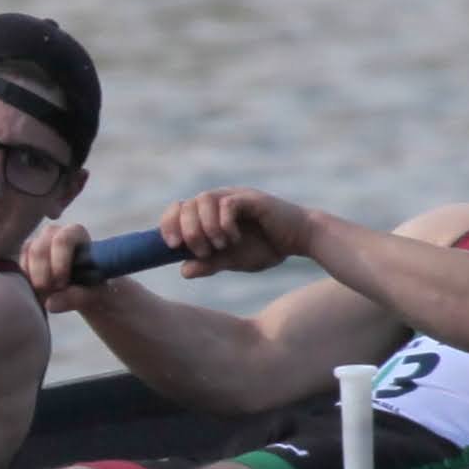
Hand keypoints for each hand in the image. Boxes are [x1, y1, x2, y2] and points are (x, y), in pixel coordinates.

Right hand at [17, 219, 98, 300]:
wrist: (84, 291)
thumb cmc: (93, 288)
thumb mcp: (94, 295)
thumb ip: (77, 298)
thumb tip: (50, 304)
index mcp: (76, 233)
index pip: (63, 240)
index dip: (59, 263)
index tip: (62, 285)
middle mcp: (54, 232)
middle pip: (40, 248)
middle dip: (42, 274)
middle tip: (50, 292)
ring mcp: (38, 242)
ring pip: (27, 255)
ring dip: (33, 278)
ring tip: (46, 294)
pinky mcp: (26, 255)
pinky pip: (20, 263)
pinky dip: (26, 280)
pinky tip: (37, 290)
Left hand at [158, 188, 306, 278]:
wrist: (300, 239)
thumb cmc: (265, 247)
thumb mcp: (232, 261)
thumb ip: (209, 265)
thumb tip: (183, 272)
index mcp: (209, 214)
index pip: (178, 209)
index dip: (168, 224)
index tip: (172, 245)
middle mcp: (218, 201)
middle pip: (186, 204)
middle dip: (188, 230)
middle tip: (202, 251)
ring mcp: (234, 197)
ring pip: (203, 199)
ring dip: (205, 226)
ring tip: (219, 246)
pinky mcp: (251, 198)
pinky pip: (227, 204)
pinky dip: (224, 223)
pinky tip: (234, 239)